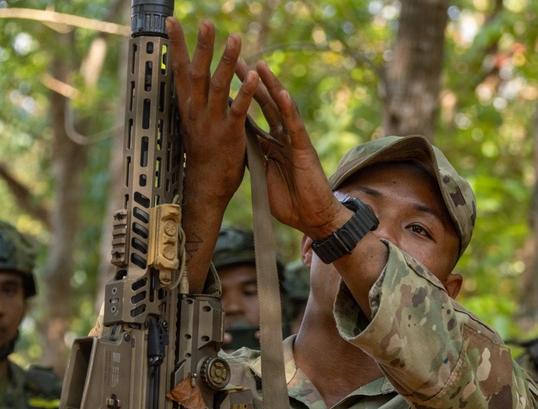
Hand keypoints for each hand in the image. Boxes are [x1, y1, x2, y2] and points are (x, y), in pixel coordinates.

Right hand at [167, 18, 256, 210]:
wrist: (205, 186)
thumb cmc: (203, 155)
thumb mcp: (194, 123)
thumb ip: (197, 101)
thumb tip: (196, 79)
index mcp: (187, 107)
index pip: (179, 70)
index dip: (175, 46)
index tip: (172, 22)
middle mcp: (196, 111)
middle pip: (197, 73)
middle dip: (202, 46)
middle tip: (207, 22)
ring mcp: (211, 123)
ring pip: (218, 86)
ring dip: (226, 61)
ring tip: (235, 38)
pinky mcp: (229, 135)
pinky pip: (238, 110)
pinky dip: (246, 92)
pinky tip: (253, 75)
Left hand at [233, 57, 349, 239]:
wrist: (313, 219)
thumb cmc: (292, 204)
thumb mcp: (265, 178)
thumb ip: (256, 160)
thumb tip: (239, 149)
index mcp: (272, 146)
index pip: (254, 115)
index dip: (240, 97)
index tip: (223, 80)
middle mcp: (283, 138)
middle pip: (265, 104)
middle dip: (250, 82)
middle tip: (235, 59)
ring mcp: (294, 142)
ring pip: (281, 108)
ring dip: (270, 86)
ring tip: (259, 65)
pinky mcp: (305, 150)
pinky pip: (295, 126)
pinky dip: (287, 109)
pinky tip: (280, 93)